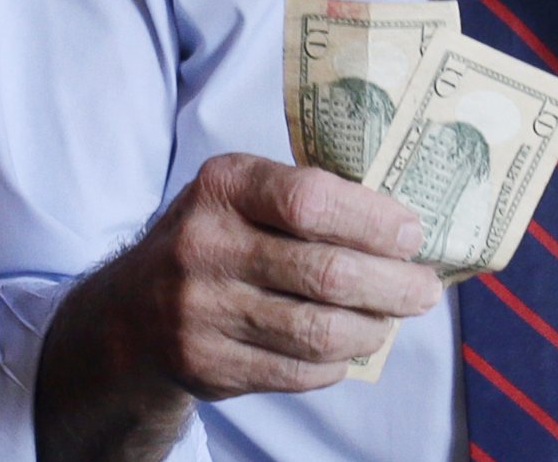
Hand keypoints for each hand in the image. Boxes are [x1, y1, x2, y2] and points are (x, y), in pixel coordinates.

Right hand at [37, 153, 441, 459]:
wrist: (132, 312)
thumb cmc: (214, 238)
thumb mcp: (240, 194)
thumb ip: (303, 197)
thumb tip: (401, 225)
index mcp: (223, 186)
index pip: (309, 200)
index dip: (372, 220)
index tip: (412, 235)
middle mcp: (205, 246)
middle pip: (324, 274)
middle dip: (392, 285)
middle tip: (425, 290)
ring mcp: (202, 311)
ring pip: (316, 332)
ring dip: (372, 329)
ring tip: (392, 319)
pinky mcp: (208, 366)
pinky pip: (296, 372)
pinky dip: (335, 363)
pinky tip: (348, 348)